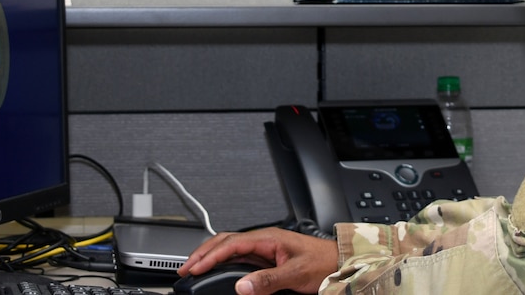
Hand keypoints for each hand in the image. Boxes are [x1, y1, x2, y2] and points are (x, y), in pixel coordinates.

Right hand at [177, 227, 337, 293]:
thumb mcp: (296, 273)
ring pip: (230, 249)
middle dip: (202, 253)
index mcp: (268, 237)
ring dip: (210, 257)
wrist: (340, 263)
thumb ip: (268, 280)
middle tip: (185, 268)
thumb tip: (242, 286)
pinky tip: (216, 270)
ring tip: (194, 269)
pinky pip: (239, 259)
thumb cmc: (323, 262)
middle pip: (225, 242)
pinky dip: (222, 263)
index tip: (194, 267)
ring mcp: (264, 249)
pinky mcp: (267, 259)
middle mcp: (264, 240)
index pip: (231, 243)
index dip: (210, 255)